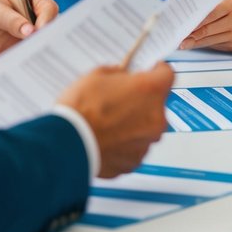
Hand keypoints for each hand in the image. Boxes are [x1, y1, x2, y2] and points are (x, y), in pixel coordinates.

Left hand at [0, 0, 59, 56]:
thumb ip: (12, 21)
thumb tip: (30, 31)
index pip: (49, 8)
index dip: (45, 21)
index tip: (36, 33)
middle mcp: (42, 14)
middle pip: (51, 26)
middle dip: (37, 38)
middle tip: (23, 47)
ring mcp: (40, 30)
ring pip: (44, 41)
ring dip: (28, 49)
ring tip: (4, 50)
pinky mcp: (35, 43)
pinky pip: (36, 51)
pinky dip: (24, 55)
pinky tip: (10, 55)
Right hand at [57, 62, 173, 177]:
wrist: (64, 144)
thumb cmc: (79, 110)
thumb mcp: (96, 76)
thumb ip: (118, 73)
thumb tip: (123, 76)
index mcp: (150, 90)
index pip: (167, 74)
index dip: (156, 71)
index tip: (150, 71)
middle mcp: (155, 117)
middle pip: (156, 104)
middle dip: (142, 101)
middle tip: (119, 100)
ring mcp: (146, 142)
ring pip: (146, 128)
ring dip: (134, 124)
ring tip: (108, 123)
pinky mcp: (134, 160)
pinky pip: (134, 147)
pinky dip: (124, 143)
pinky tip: (106, 139)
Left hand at [180, 0, 231, 50]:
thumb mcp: (225, 3)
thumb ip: (210, 8)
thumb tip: (188, 18)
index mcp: (231, 4)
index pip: (210, 14)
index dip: (196, 22)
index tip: (183, 26)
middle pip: (209, 29)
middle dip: (192, 35)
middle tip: (179, 38)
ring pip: (210, 40)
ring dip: (195, 43)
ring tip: (183, 44)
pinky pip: (215, 46)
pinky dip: (203, 46)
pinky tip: (194, 45)